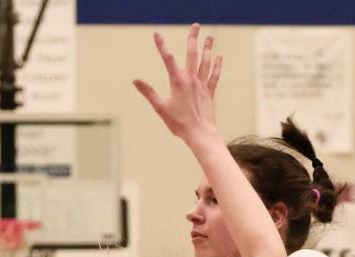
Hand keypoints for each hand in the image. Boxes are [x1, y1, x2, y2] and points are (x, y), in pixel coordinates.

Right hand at [133, 25, 222, 142]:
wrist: (200, 134)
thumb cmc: (179, 124)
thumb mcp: (160, 108)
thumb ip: (148, 92)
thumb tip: (135, 80)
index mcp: (178, 81)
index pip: (168, 59)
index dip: (161, 45)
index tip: (156, 34)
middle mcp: (191, 80)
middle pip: (192, 54)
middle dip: (193, 38)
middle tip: (196, 26)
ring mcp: (202, 85)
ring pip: (206, 62)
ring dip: (208, 48)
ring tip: (209, 37)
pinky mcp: (209, 93)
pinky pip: (214, 76)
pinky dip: (217, 66)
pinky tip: (219, 57)